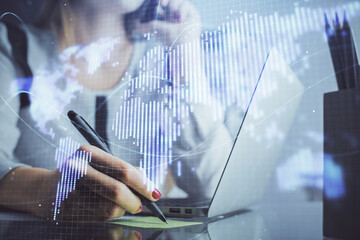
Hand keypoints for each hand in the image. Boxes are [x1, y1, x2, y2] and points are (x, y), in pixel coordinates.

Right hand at [0, 145, 160, 221]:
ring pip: (110, 208)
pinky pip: (99, 217)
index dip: (143, 184)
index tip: (155, 193)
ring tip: (119, 204)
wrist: (44, 189)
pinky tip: (105, 208)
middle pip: (117, 190)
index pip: (124, 170)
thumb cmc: (80, 175)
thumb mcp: (100, 164)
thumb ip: (123, 170)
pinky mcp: (67, 209)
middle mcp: (77, 169)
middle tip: (141, 205)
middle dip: (135, 200)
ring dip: (121, 209)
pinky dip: (110, 215)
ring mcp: (70, 191)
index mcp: (88, 153)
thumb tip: (147, 180)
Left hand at [136, 0, 201, 46]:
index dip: (160, 0)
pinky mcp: (192, 12)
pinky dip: (182, 10)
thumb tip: (134, 26)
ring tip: (175, 18)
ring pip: (177, 0)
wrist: (183, 45)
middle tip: (161, 2)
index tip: (158, 2)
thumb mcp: (156, 30)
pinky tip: (181, 19)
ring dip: (174, 6)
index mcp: (164, 16)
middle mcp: (173, 13)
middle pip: (169, 0)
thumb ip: (144, 27)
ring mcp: (182, 12)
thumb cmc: (169, 39)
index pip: (161, 3)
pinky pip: (185, 4)